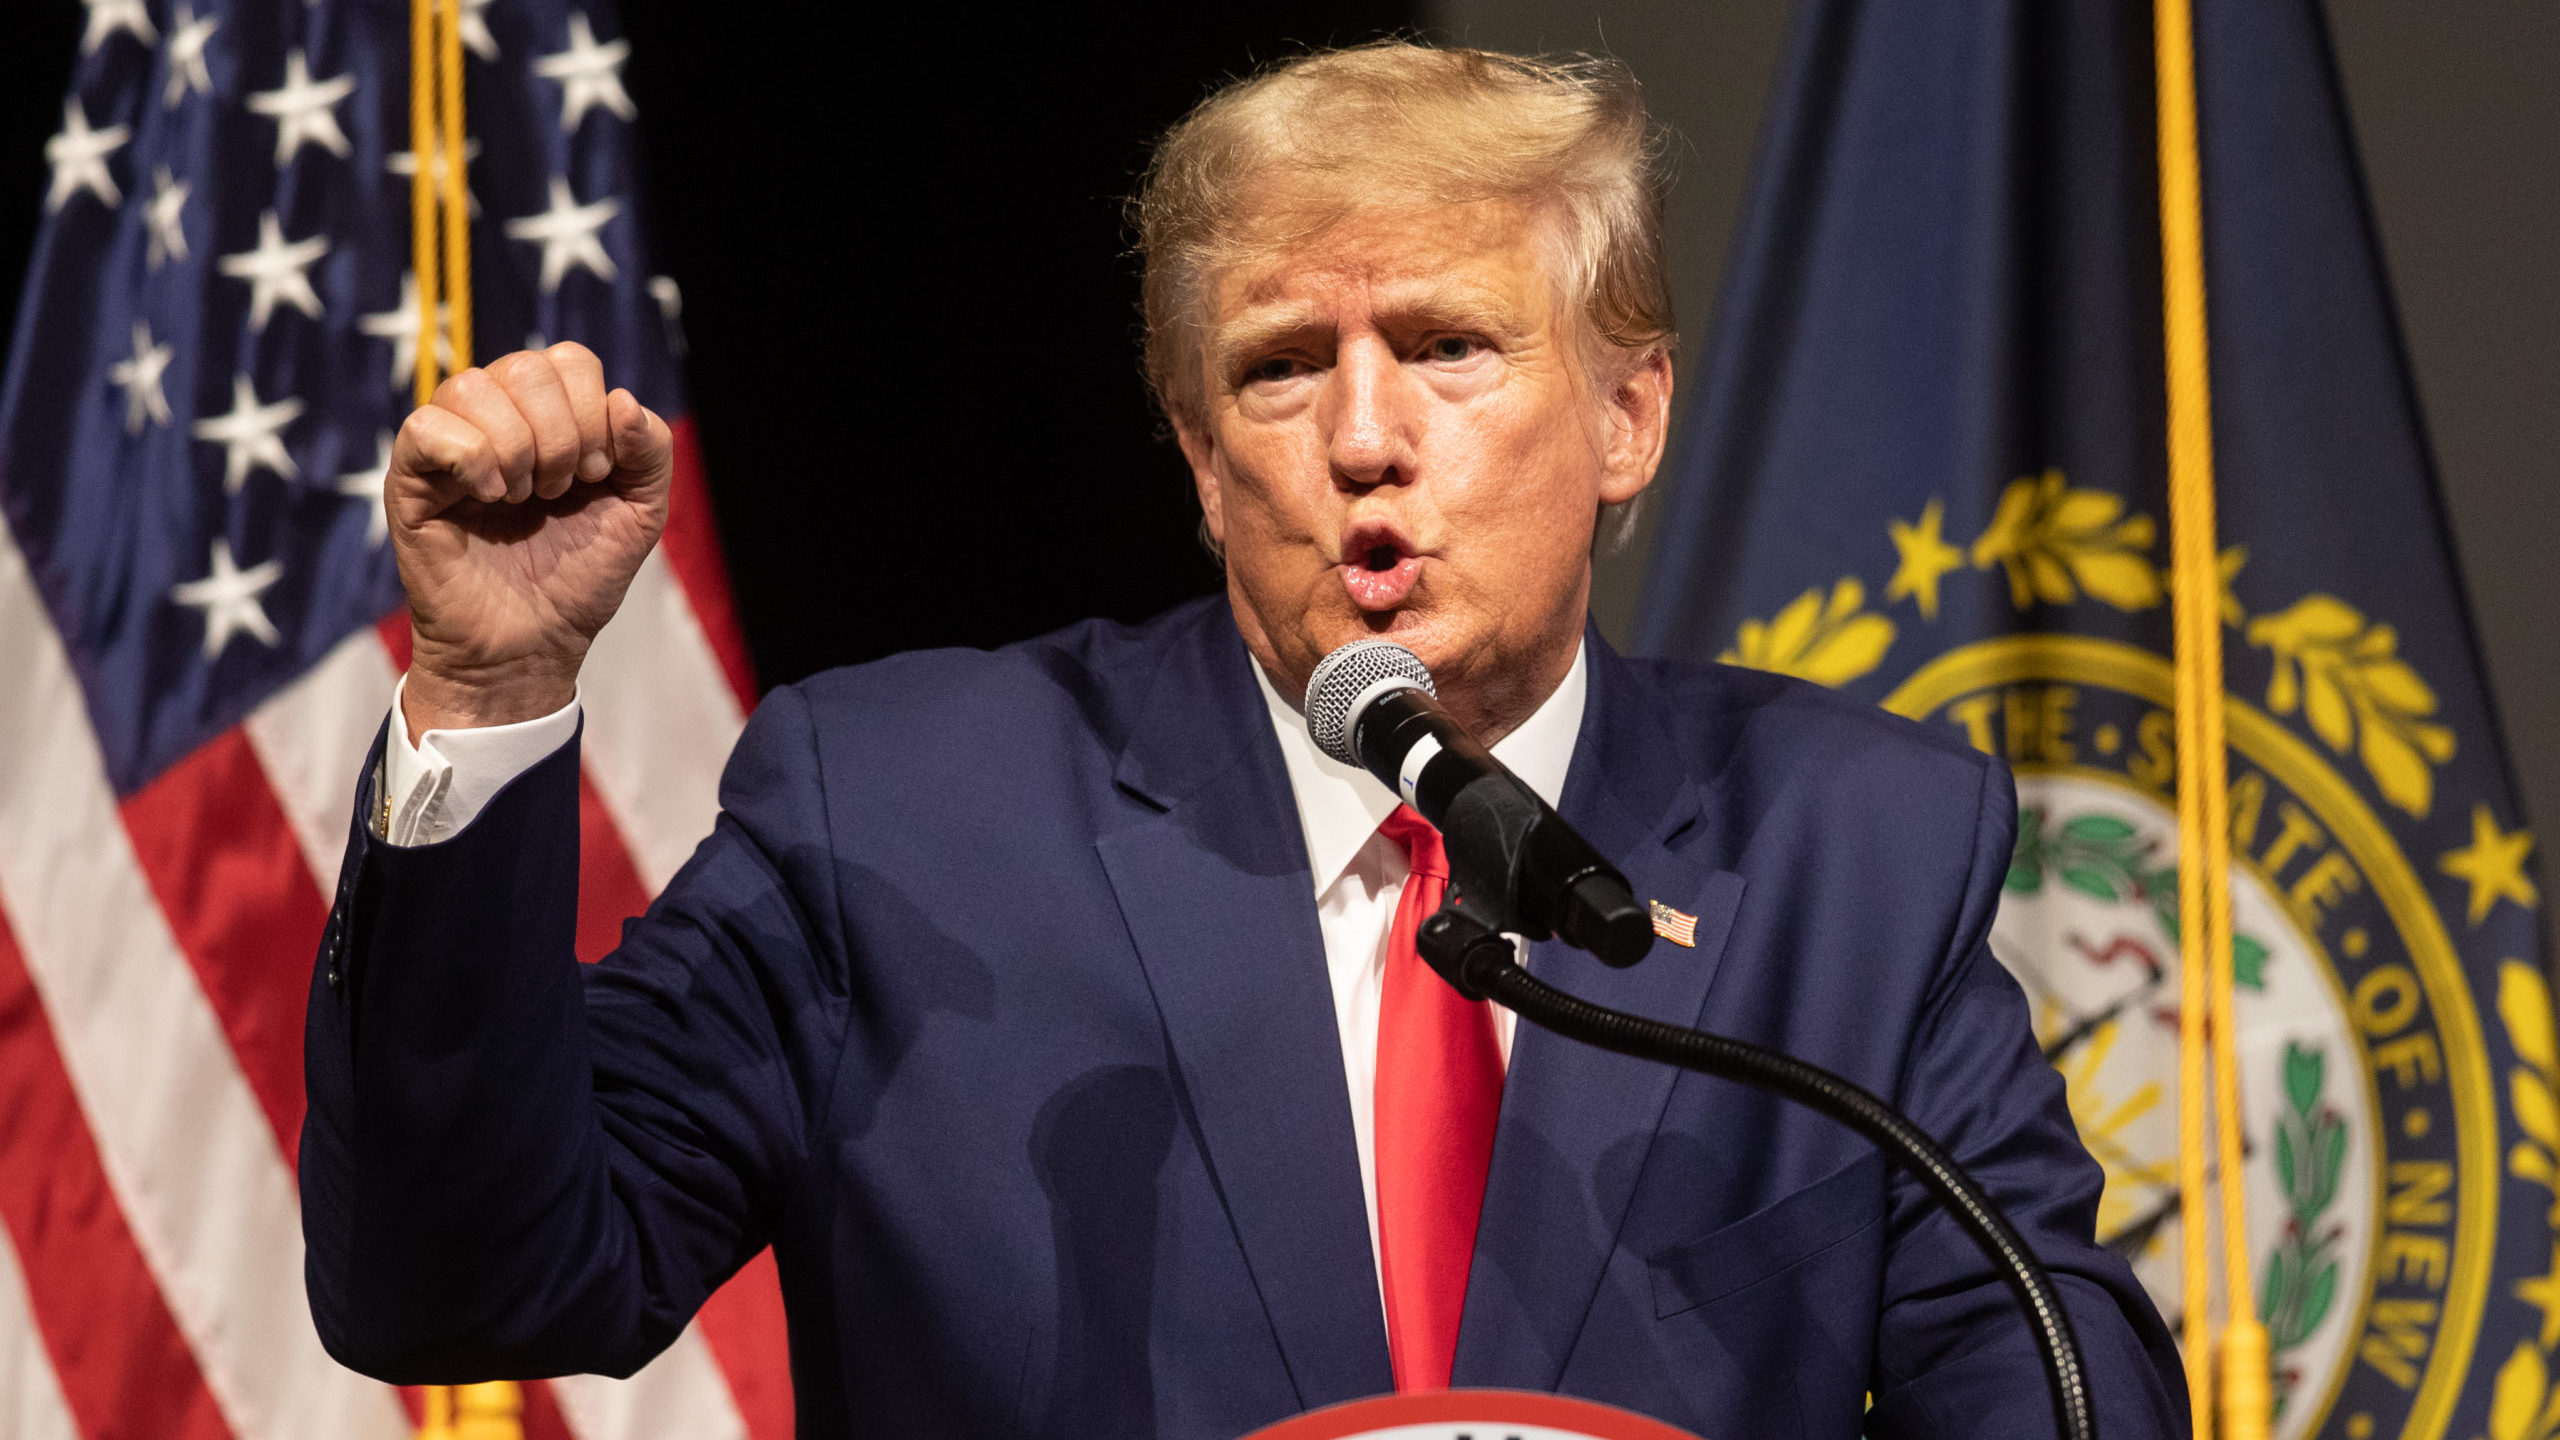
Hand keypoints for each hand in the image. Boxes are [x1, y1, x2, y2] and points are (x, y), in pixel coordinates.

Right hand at [385, 343, 673, 738]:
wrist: (532, 645)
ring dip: (518, 450)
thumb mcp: (639, 513)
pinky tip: (490, 498)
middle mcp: (496, 418)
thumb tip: (623, 400)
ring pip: (474, 386)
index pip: (569, 360)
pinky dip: (473, 459)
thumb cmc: (578, 578)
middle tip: (560, 491)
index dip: (595, 413)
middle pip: (527, 367)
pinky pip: (427, 426)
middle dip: (562, 434)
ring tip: (523, 499)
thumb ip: (650, 452)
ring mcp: (450, 444)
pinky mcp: (410, 477)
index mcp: (548, 416)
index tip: (598, 476)